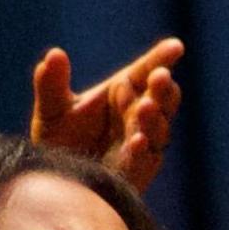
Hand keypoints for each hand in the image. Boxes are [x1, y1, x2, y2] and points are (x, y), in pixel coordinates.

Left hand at [29, 38, 185, 190]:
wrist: (56, 182)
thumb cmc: (59, 142)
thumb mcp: (52, 110)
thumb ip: (51, 84)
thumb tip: (54, 54)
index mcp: (123, 93)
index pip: (146, 72)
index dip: (162, 58)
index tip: (176, 47)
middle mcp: (137, 116)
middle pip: (160, 98)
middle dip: (162, 89)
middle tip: (160, 76)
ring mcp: (143, 144)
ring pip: (159, 128)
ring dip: (154, 117)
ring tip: (145, 106)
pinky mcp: (138, 172)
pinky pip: (145, 160)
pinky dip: (142, 150)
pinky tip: (137, 141)